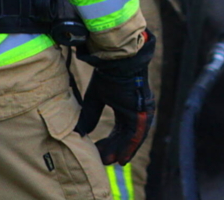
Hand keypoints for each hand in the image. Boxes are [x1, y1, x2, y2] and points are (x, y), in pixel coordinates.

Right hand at [73, 32, 155, 164]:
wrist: (117, 61)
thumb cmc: (108, 74)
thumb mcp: (95, 97)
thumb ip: (90, 114)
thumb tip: (80, 132)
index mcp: (126, 107)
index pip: (120, 130)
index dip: (110, 142)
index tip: (99, 152)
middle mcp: (136, 112)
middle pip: (125, 136)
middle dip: (114, 148)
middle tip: (102, 160)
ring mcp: (141, 113)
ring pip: (132, 138)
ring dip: (121, 151)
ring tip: (110, 162)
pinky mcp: (143, 113)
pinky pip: (137, 134)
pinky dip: (130, 147)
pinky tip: (122, 158)